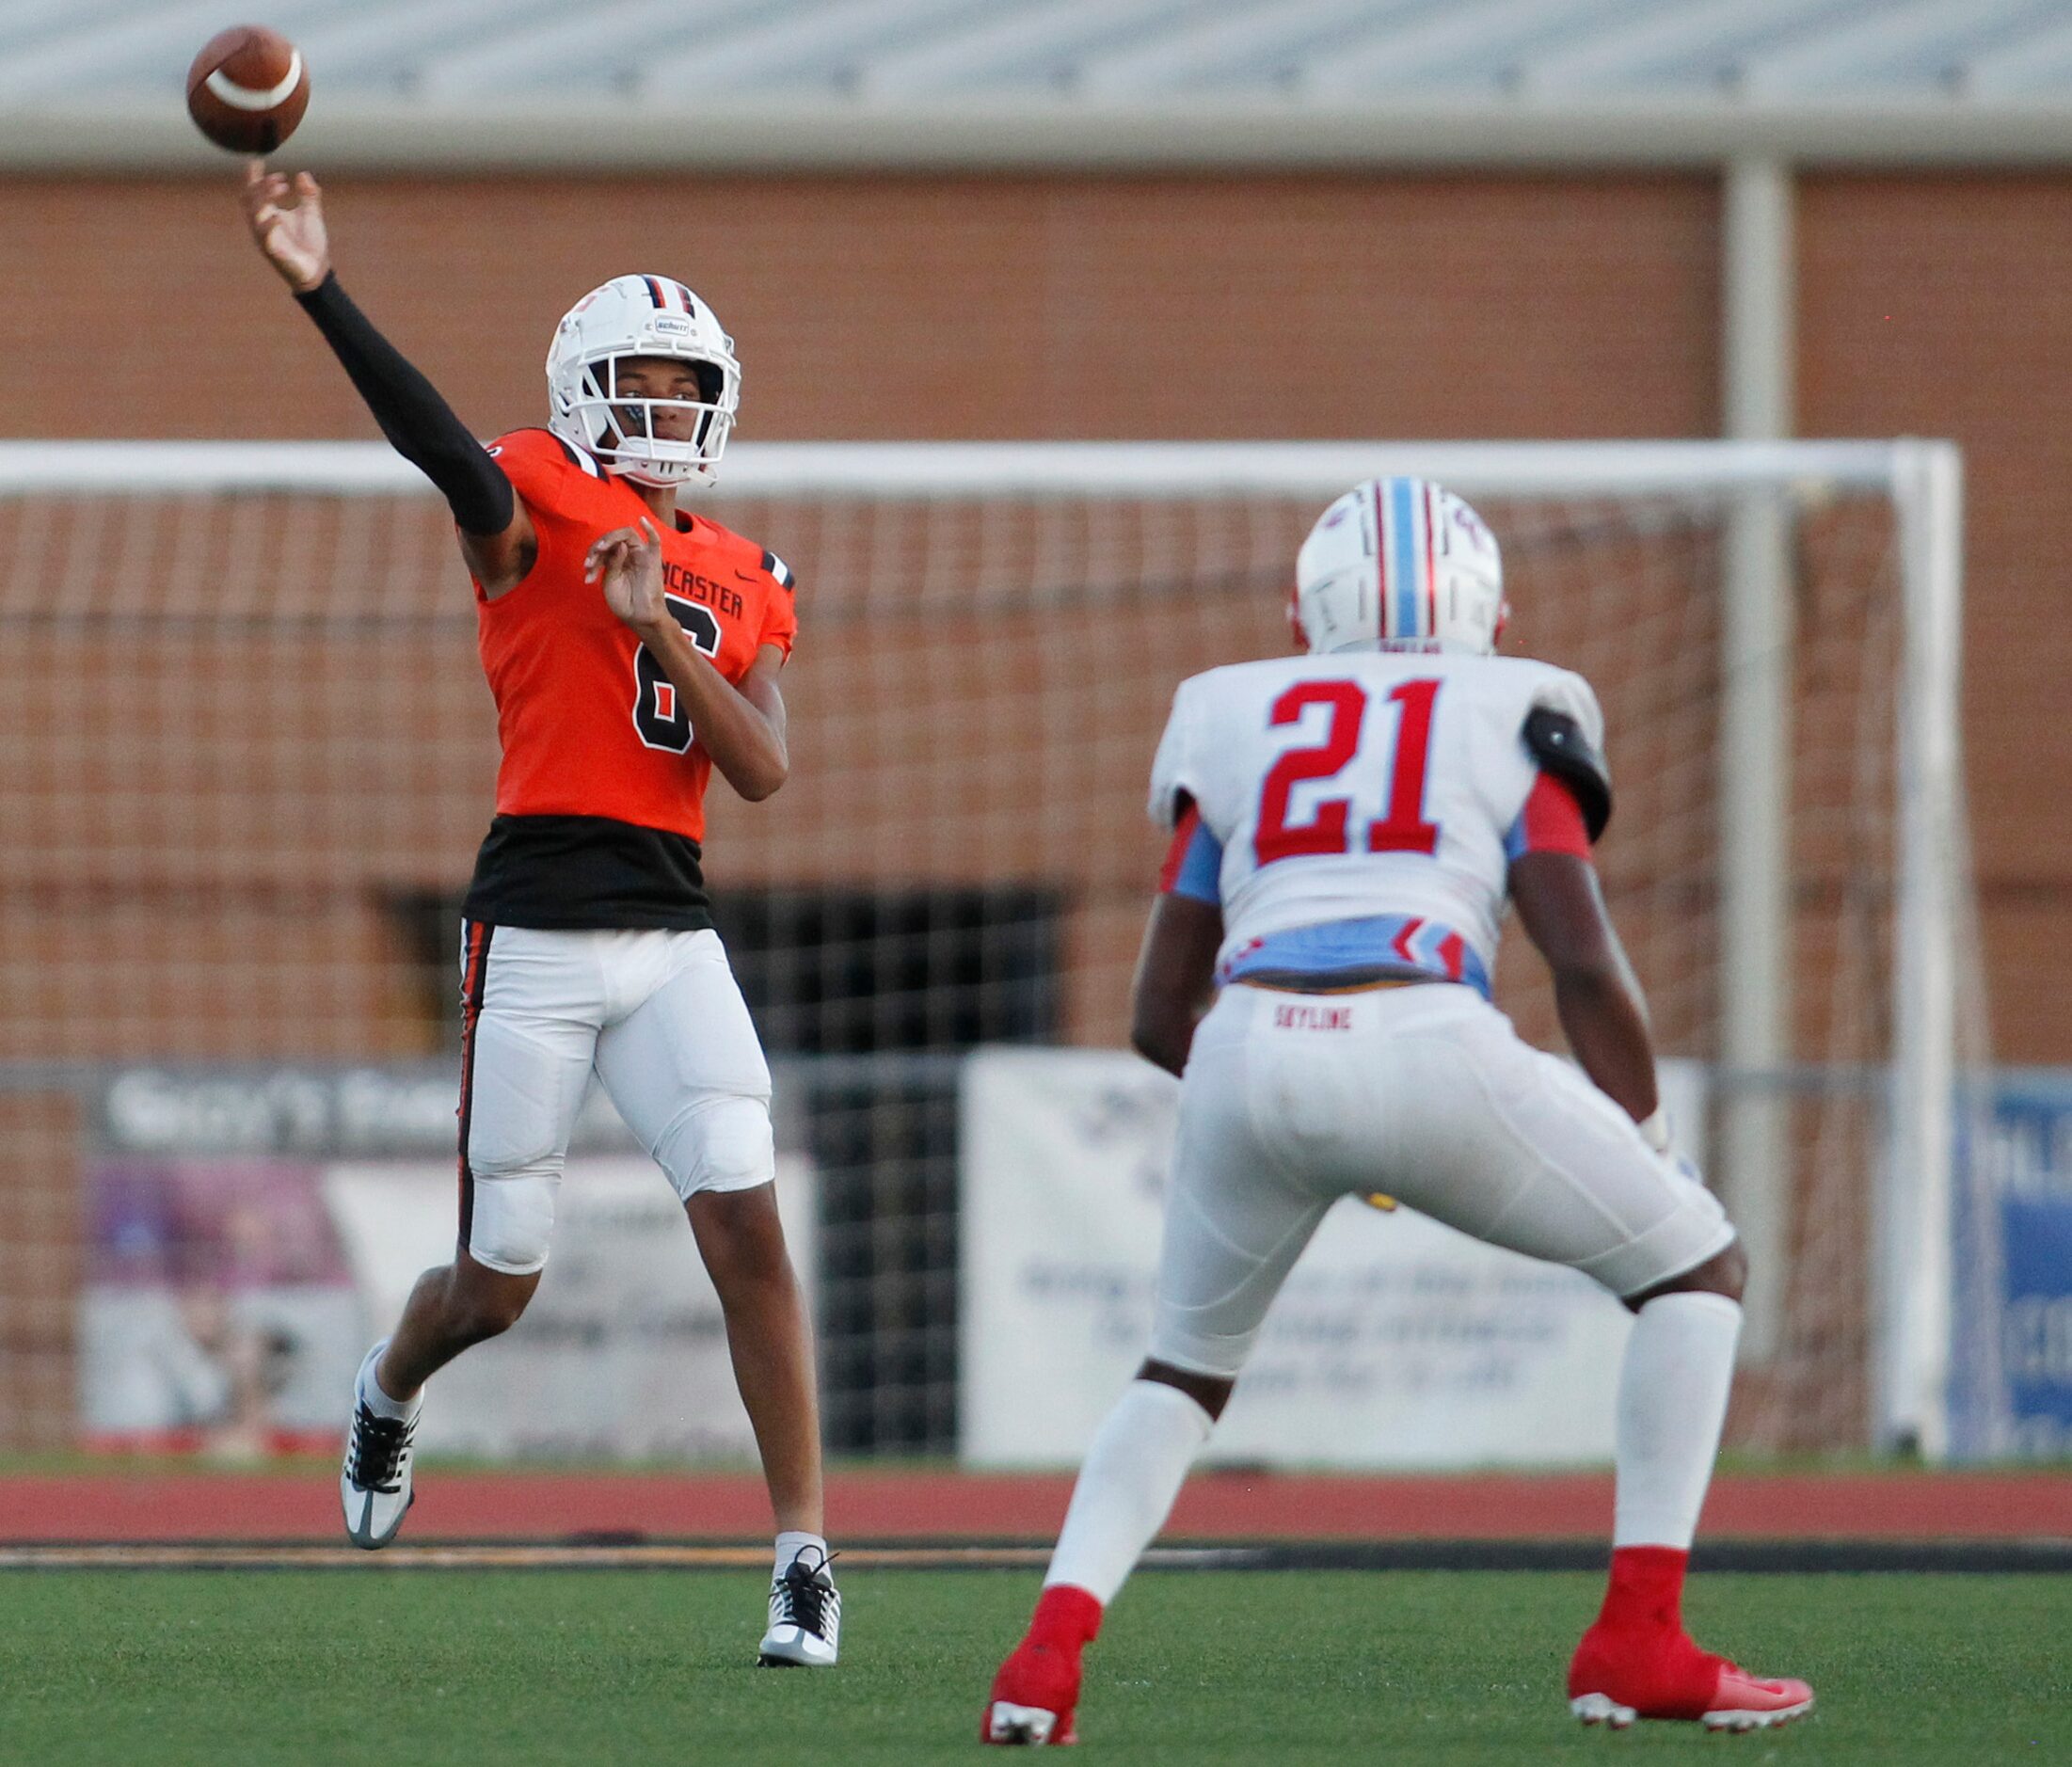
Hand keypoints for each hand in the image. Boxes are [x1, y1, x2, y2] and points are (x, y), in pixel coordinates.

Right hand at [241, 159, 329, 292]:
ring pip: (254, 214)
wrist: (318, 271)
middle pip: (250, 199)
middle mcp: (262, 223)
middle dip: (262, 185)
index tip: (256, 160)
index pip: (254, 191)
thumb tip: (304, 174)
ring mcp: (264, 237)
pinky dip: (269, 225)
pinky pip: (264, 237)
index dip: (253, 176)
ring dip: (265, 198)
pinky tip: (278, 216)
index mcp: (268, 213)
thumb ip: (309, 195)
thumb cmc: (310, 243)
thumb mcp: (311, 214)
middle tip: (280, 178)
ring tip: (283, 188)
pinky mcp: (272, 251)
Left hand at [588, 519, 667, 630]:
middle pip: (613, 538)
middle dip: (598, 548)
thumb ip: (612, 563)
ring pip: (627, 535)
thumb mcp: (610, 582)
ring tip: (600, 549)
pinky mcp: (653, 560)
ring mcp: (641, 555)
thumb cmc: (624, 602)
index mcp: (617, 559)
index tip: (587, 571)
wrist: (638, 618)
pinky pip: (655, 541)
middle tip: (590, 563)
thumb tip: (620, 546)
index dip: (593, 555)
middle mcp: (629, 554)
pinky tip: (642, 521)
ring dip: (611, 538)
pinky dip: (650, 529)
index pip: (604, 547)